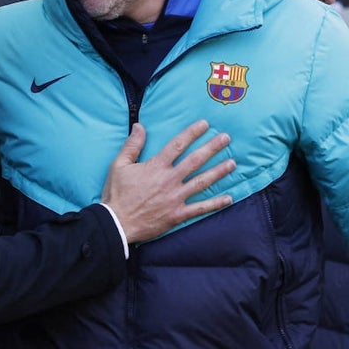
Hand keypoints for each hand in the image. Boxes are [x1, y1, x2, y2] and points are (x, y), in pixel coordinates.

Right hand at [102, 121, 234, 243]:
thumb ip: (132, 145)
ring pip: (202, 182)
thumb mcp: (119, 165)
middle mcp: (169, 180)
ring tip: (232, 163)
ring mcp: (175, 198)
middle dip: (212, 147)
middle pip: (195, 160)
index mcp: (155, 166)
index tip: (205, 124)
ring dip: (218, 172)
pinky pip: (200, 208)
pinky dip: (215, 204)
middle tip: (226, 138)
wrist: (117, 223)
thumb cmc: (116, 194)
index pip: (178, 145)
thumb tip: (139, 126)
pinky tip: (229, 198)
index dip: (192, 133)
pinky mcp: (177, 214)